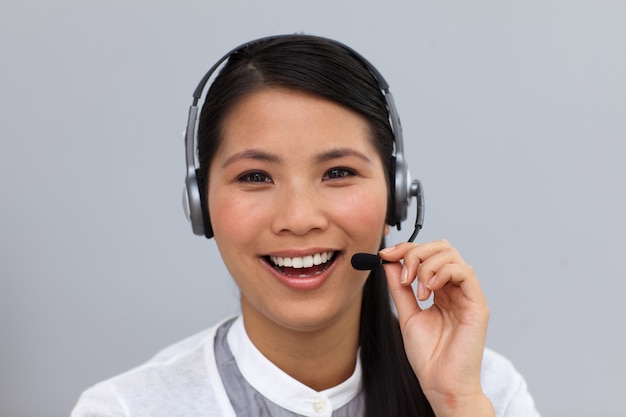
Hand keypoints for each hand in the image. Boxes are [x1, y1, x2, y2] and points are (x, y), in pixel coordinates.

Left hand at [379, 240, 494, 416]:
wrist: (440, 383)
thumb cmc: (429, 356)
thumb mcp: (407, 314)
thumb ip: (400, 288)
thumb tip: (389, 262)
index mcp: (441, 290)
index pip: (428, 254)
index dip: (406, 249)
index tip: (385, 255)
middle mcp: (455, 288)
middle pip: (441, 247)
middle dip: (416, 252)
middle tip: (404, 275)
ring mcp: (468, 295)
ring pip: (451, 255)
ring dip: (426, 266)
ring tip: (419, 292)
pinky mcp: (477, 305)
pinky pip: (465, 272)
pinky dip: (443, 273)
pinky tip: (429, 290)